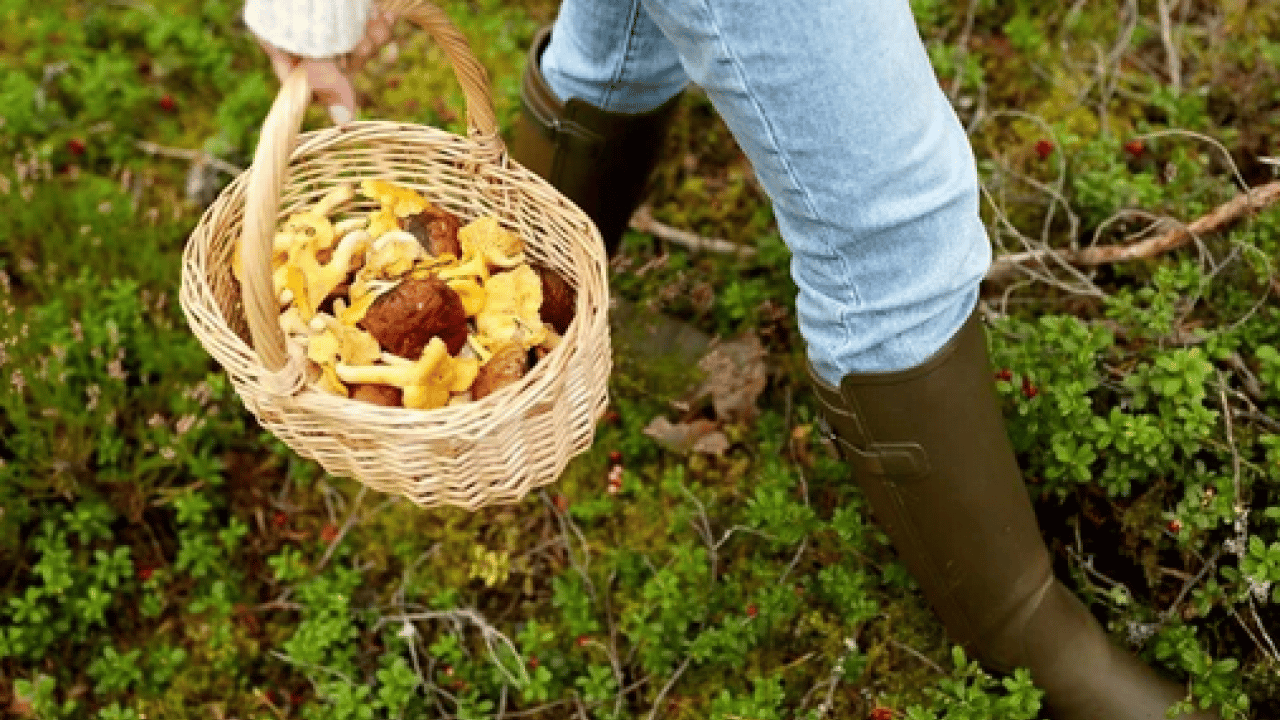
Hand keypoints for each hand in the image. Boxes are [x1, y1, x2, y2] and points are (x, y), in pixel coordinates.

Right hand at [254, 7, 395, 123]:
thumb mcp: (316, 35)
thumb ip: (326, 76)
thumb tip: (342, 121)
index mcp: (276, 37)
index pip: (299, 82)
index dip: (325, 89)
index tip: (344, 94)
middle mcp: (300, 32)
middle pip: (332, 67)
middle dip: (355, 57)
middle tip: (366, 42)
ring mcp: (327, 20)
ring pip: (354, 48)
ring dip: (371, 41)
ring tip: (376, 23)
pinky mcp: (352, 11)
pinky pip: (368, 30)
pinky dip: (380, 26)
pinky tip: (385, 17)